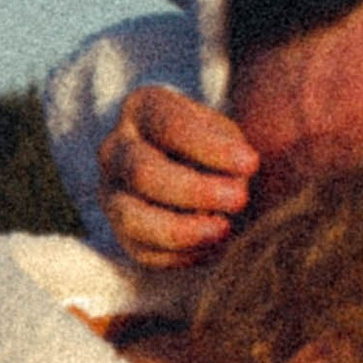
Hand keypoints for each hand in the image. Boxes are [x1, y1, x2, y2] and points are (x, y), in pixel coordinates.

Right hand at [100, 84, 256, 268]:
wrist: (194, 172)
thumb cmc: (216, 147)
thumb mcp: (226, 133)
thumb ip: (230, 150)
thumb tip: (234, 183)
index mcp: (143, 108)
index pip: (169, 124)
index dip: (210, 147)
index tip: (251, 163)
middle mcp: (116, 149)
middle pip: (143, 171)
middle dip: (194, 190)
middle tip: (239, 199)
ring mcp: (111, 193)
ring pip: (132, 218)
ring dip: (181, 230)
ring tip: (224, 230)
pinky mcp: (120, 232)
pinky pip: (143, 251)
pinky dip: (181, 254)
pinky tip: (213, 247)